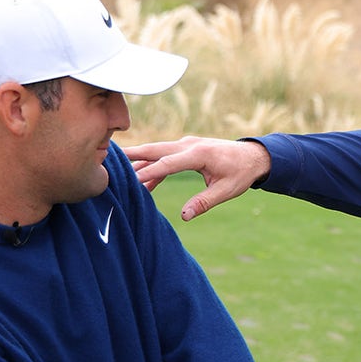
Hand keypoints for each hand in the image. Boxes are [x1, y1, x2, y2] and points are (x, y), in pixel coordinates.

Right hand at [125, 137, 270, 219]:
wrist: (252, 156)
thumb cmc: (241, 173)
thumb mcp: (227, 191)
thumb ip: (205, 202)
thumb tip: (184, 217)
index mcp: (199, 154)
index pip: (169, 163)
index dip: (149, 172)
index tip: (131, 179)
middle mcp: (190, 145)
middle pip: (156, 150)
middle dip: (133, 154)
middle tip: (108, 156)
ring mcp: (187, 145)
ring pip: (158, 152)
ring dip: (139, 160)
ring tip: (117, 170)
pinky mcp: (186, 149)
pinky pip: (165, 157)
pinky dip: (153, 167)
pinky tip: (141, 183)